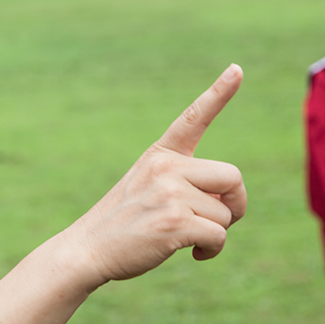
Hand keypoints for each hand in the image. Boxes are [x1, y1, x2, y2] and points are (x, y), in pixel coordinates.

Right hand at [69, 64, 246, 286]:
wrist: (87, 250)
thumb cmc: (123, 224)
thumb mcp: (148, 188)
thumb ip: (185, 184)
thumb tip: (228, 202)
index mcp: (160, 155)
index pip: (193, 118)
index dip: (219, 93)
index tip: (237, 68)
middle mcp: (166, 168)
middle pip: (233, 176)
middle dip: (235, 203)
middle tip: (220, 220)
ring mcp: (169, 194)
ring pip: (226, 213)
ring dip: (216, 233)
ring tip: (189, 240)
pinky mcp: (175, 222)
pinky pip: (219, 235)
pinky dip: (213, 250)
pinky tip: (194, 254)